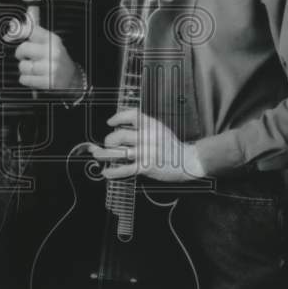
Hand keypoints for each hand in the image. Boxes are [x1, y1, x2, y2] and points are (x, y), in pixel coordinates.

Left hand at [12, 21, 83, 94]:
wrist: (71, 77)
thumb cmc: (57, 58)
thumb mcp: (50, 43)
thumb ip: (33, 35)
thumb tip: (12, 30)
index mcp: (52, 40)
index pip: (31, 31)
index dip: (17, 32)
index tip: (10, 36)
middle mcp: (53, 52)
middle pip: (23, 48)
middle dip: (20, 53)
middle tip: (25, 56)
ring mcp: (51, 68)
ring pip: (22, 66)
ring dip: (24, 68)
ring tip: (33, 68)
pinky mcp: (48, 82)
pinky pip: (25, 79)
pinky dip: (26, 79)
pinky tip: (34, 77)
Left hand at [88, 108, 205, 181]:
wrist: (188, 160)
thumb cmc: (172, 146)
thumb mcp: (160, 129)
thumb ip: (144, 126)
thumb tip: (122, 127)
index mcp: (151, 125)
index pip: (131, 116)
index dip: (117, 117)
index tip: (110, 122)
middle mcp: (147, 137)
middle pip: (119, 135)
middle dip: (108, 140)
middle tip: (107, 143)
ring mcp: (146, 153)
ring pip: (119, 153)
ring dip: (105, 155)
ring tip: (99, 155)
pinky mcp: (146, 167)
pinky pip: (125, 169)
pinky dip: (113, 172)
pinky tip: (106, 172)